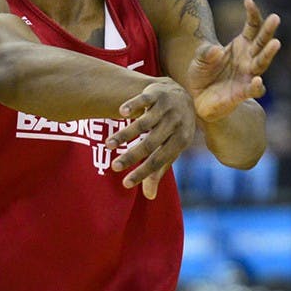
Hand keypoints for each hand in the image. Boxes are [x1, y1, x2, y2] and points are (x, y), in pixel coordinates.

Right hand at [105, 79, 195, 199]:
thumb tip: (149, 197)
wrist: (182, 95)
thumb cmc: (173, 129)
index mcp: (181, 140)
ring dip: (125, 134)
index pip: (159, 160)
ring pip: (144, 123)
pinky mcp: (156, 93)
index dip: (142, 172)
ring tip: (108, 145)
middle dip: (131, 156)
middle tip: (114, 167)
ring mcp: (166, 107)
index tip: (125, 184)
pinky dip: (133, 106)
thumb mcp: (171, 148)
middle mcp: (175, 123)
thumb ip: (159, 170)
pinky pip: (144, 100)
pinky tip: (121, 113)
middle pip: (150, 143)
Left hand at [187, 0, 280, 122]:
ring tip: (276, 43)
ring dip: (269, 53)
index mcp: (241, 46)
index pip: (253, 27)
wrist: (198, 99)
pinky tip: (257, 81)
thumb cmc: (203, 75)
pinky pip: (252, 89)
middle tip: (275, 18)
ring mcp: (247, 76)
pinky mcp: (241, 94)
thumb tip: (217, 50)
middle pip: (262, 42)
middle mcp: (248, 59)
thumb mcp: (199, 59)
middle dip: (268, 30)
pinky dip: (256, 86)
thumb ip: (206, 53)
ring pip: (261, 63)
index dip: (253, 14)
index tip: (248, 0)